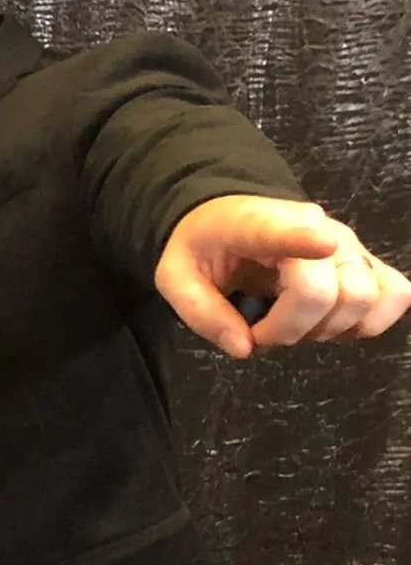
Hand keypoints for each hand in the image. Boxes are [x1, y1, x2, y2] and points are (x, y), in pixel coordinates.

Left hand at [157, 194, 409, 358]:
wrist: (229, 216)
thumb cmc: (204, 246)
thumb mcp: (175, 277)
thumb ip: (202, 313)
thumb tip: (245, 348)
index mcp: (257, 224)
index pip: (286, 230)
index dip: (306, 239)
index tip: (323, 244)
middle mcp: (317, 228)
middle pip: (329, 292)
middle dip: (293, 329)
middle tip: (263, 330)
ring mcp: (349, 244)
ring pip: (366, 298)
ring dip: (330, 329)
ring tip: (295, 324)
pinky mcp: (369, 261)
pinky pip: (396, 295)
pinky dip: (368, 323)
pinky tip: (330, 323)